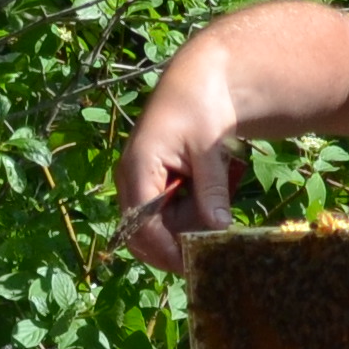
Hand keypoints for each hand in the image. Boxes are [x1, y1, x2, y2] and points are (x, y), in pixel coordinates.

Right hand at [114, 52, 248, 270]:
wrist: (197, 83)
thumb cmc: (200, 108)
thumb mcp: (209, 148)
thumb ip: (211, 188)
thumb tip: (218, 228)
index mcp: (137, 169)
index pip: (143, 227)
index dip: (167, 251)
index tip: (195, 265)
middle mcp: (130, 180)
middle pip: (142, 234)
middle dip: (173, 247)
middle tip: (208, 251)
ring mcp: (138, 183)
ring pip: (154, 228)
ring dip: (183, 230)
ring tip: (213, 211)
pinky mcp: (150, 185)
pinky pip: (163, 215)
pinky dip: (185, 218)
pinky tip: (206, 203)